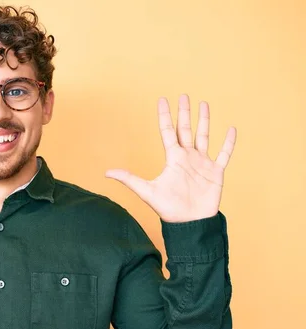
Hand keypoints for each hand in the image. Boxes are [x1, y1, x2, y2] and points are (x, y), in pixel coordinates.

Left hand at [105, 94, 236, 222]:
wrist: (190, 223)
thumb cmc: (168, 209)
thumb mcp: (147, 191)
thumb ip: (129, 179)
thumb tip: (106, 173)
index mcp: (173, 159)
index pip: (167, 132)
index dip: (165, 116)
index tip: (163, 100)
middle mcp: (187, 157)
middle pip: (186, 130)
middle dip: (184, 113)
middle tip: (184, 96)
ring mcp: (202, 163)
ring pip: (204, 136)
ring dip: (205, 121)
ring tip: (204, 104)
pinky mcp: (216, 172)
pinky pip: (224, 154)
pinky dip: (229, 142)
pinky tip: (232, 129)